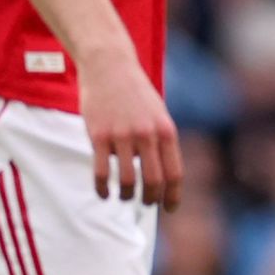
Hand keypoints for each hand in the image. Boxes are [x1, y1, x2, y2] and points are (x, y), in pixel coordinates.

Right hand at [78, 47, 182, 209]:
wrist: (110, 66)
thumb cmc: (135, 92)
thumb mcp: (158, 113)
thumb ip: (161, 140)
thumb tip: (163, 173)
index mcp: (166, 130)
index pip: (174, 172)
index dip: (173, 195)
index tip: (169, 209)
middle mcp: (147, 135)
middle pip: (154, 181)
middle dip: (150, 199)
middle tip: (145, 204)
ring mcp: (122, 135)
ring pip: (128, 181)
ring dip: (127, 196)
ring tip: (125, 198)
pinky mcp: (99, 135)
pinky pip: (102, 172)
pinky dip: (103, 189)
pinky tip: (103, 193)